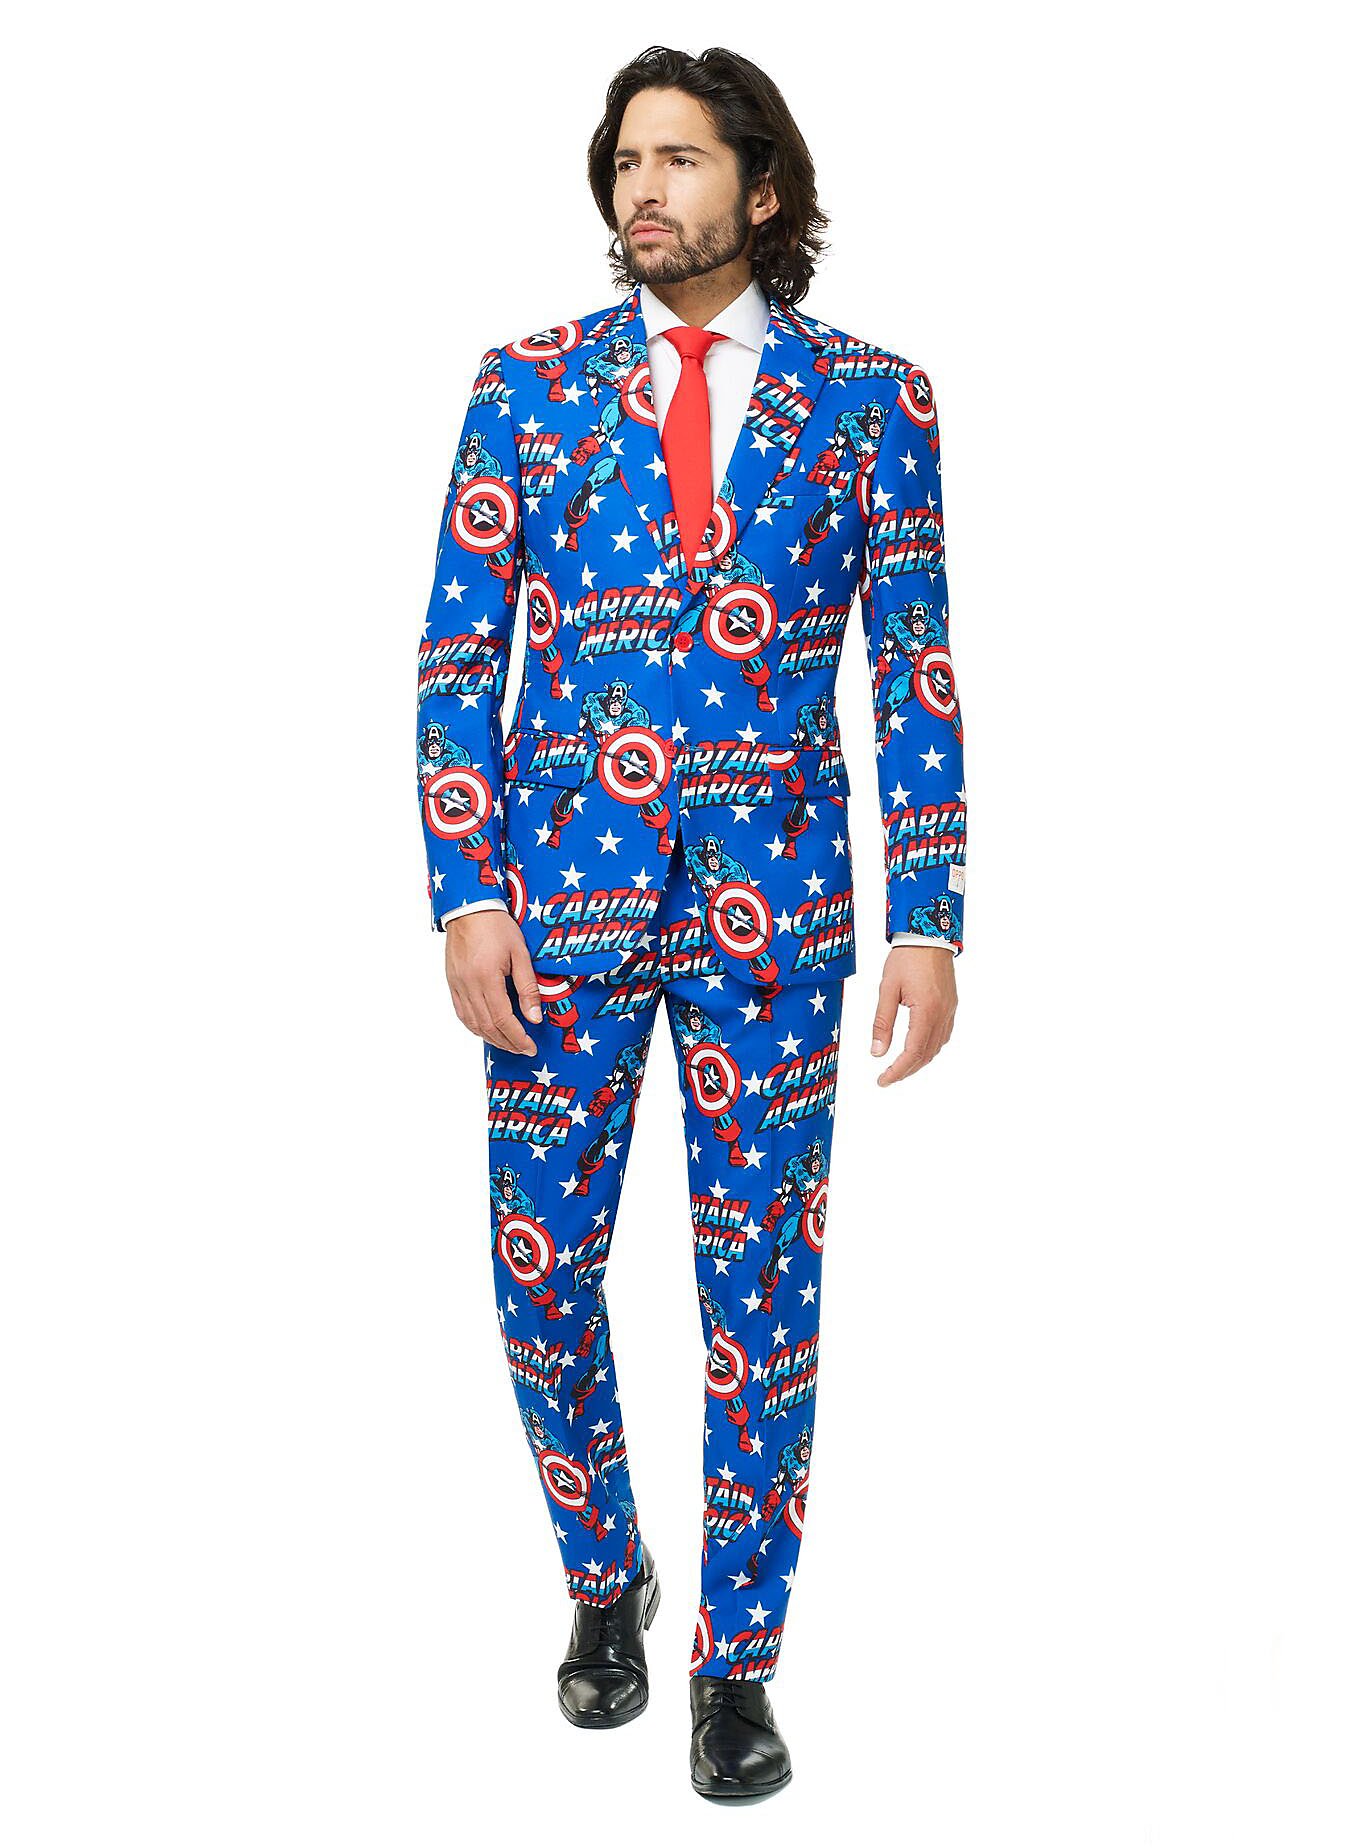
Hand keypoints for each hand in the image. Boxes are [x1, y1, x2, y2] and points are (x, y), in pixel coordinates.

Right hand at [443, 911, 541, 1054]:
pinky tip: (487, 1030)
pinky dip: (475, 1026)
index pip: (503, 1019)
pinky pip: (462, 1013)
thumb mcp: (520, 953)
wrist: (469, 907)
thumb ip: (528, 987)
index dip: (518, 1037)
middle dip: (507, 1042)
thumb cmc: (497, 925)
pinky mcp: (452, 982)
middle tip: (523, 1049)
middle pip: (487, 1026)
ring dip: (491, 1038)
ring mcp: (457, 985)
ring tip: (508, 1043)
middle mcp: (469, 985)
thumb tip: (534, 1017)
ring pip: (472, 1023)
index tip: (530, 1047)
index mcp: (487, 977)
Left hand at [869, 945, 956, 1085]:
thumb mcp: (887, 989)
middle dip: (906, 1070)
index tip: (883, 1080)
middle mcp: (942, 1014)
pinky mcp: (951, 1005)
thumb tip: (876, 1052)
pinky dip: (929, 1048)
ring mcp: (949, 1010)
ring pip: (936, 1047)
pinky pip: (943, 1035)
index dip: (897, 1071)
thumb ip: (882, 1022)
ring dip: (918, 1061)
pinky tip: (917, 1048)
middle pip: (926, 1054)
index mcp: (926, 1011)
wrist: (929, 935)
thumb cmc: (907, 957)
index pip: (912, 1052)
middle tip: (887, 1078)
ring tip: (899, 1067)